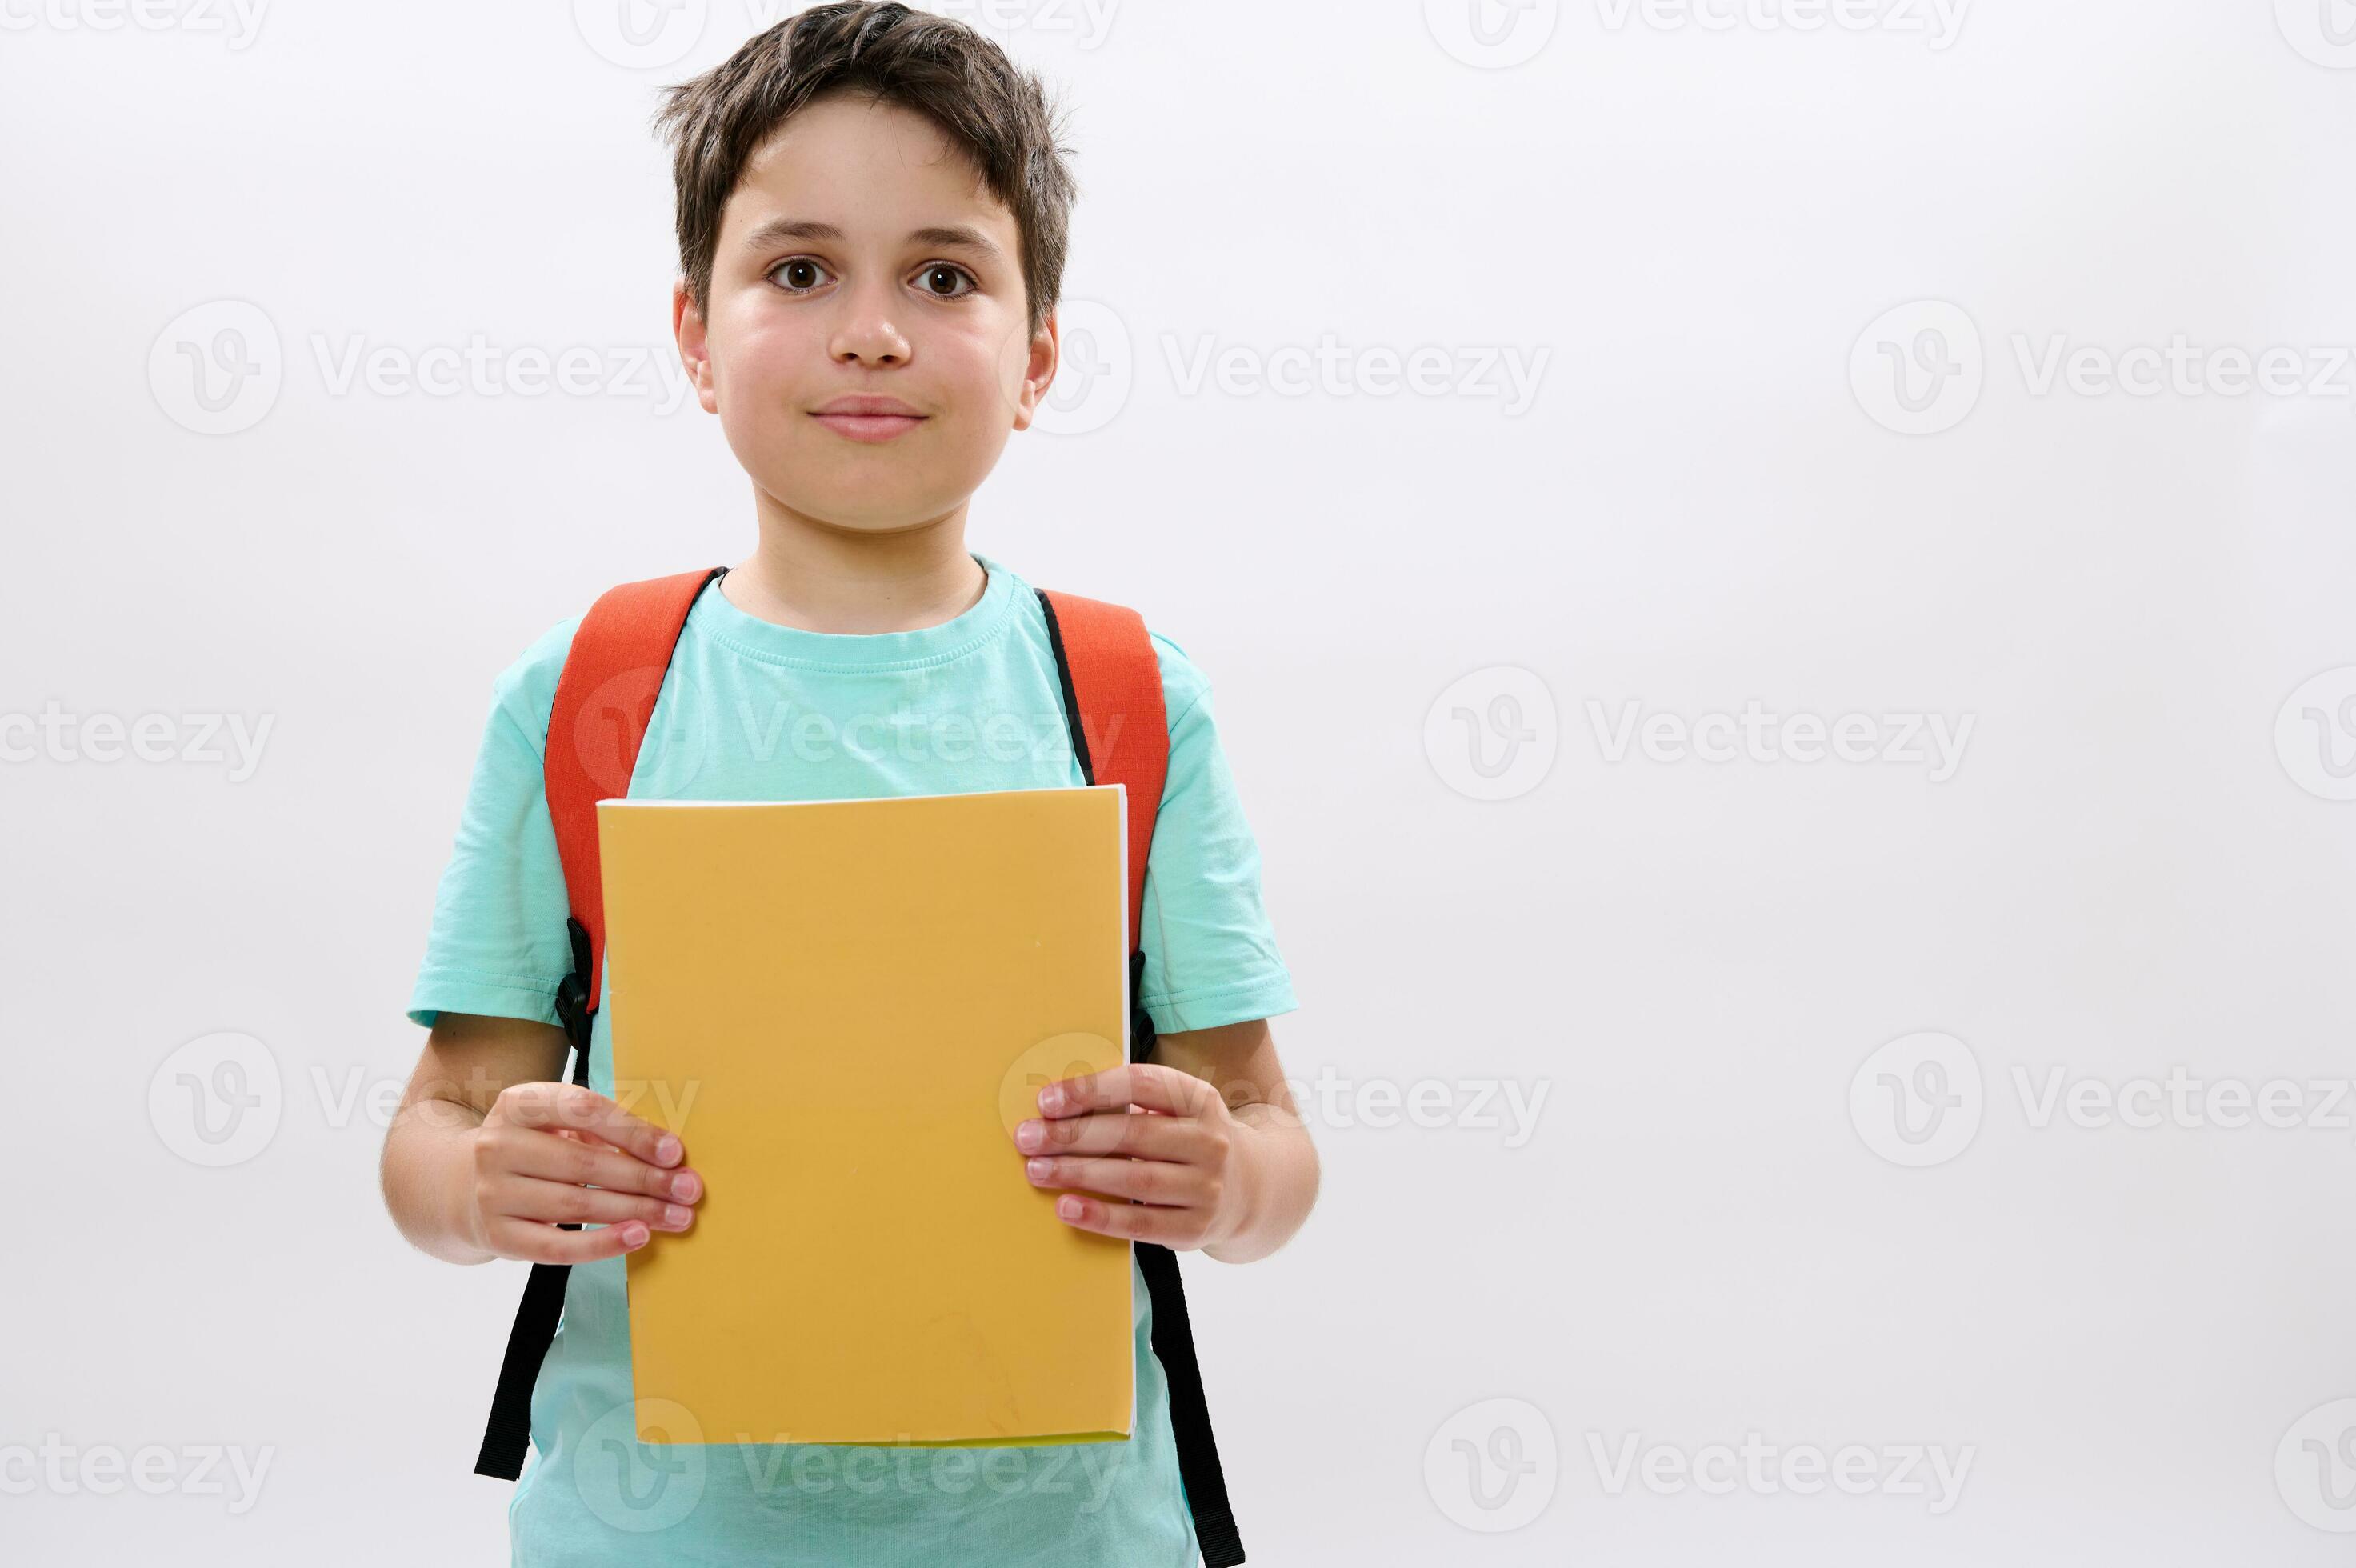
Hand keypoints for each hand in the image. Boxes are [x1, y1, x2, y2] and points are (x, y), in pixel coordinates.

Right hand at [465, 1081, 702, 1263]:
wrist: (455, 1187)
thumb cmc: (527, 1149)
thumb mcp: (550, 1123)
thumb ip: (598, 1129)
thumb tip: (665, 1154)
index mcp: (518, 1104)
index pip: (582, 1110)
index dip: (632, 1132)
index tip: (674, 1152)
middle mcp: (499, 1145)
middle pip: (585, 1162)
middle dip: (645, 1179)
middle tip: (689, 1190)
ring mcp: (493, 1193)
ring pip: (577, 1203)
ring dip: (635, 1212)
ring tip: (676, 1216)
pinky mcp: (497, 1236)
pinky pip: (557, 1246)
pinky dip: (602, 1243)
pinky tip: (637, 1237)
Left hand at [1010, 1063, 1246, 1250]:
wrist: (1253, 1188)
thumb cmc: (1191, 1140)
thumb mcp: (1178, 1110)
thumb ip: (1131, 1103)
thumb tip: (1058, 1105)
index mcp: (1200, 1099)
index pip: (1142, 1084)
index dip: (1092, 1089)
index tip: (1047, 1101)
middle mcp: (1210, 1141)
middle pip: (1133, 1133)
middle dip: (1073, 1135)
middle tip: (1028, 1138)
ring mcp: (1207, 1187)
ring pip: (1135, 1179)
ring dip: (1079, 1173)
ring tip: (1037, 1170)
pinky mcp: (1196, 1228)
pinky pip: (1141, 1224)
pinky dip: (1100, 1216)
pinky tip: (1067, 1206)